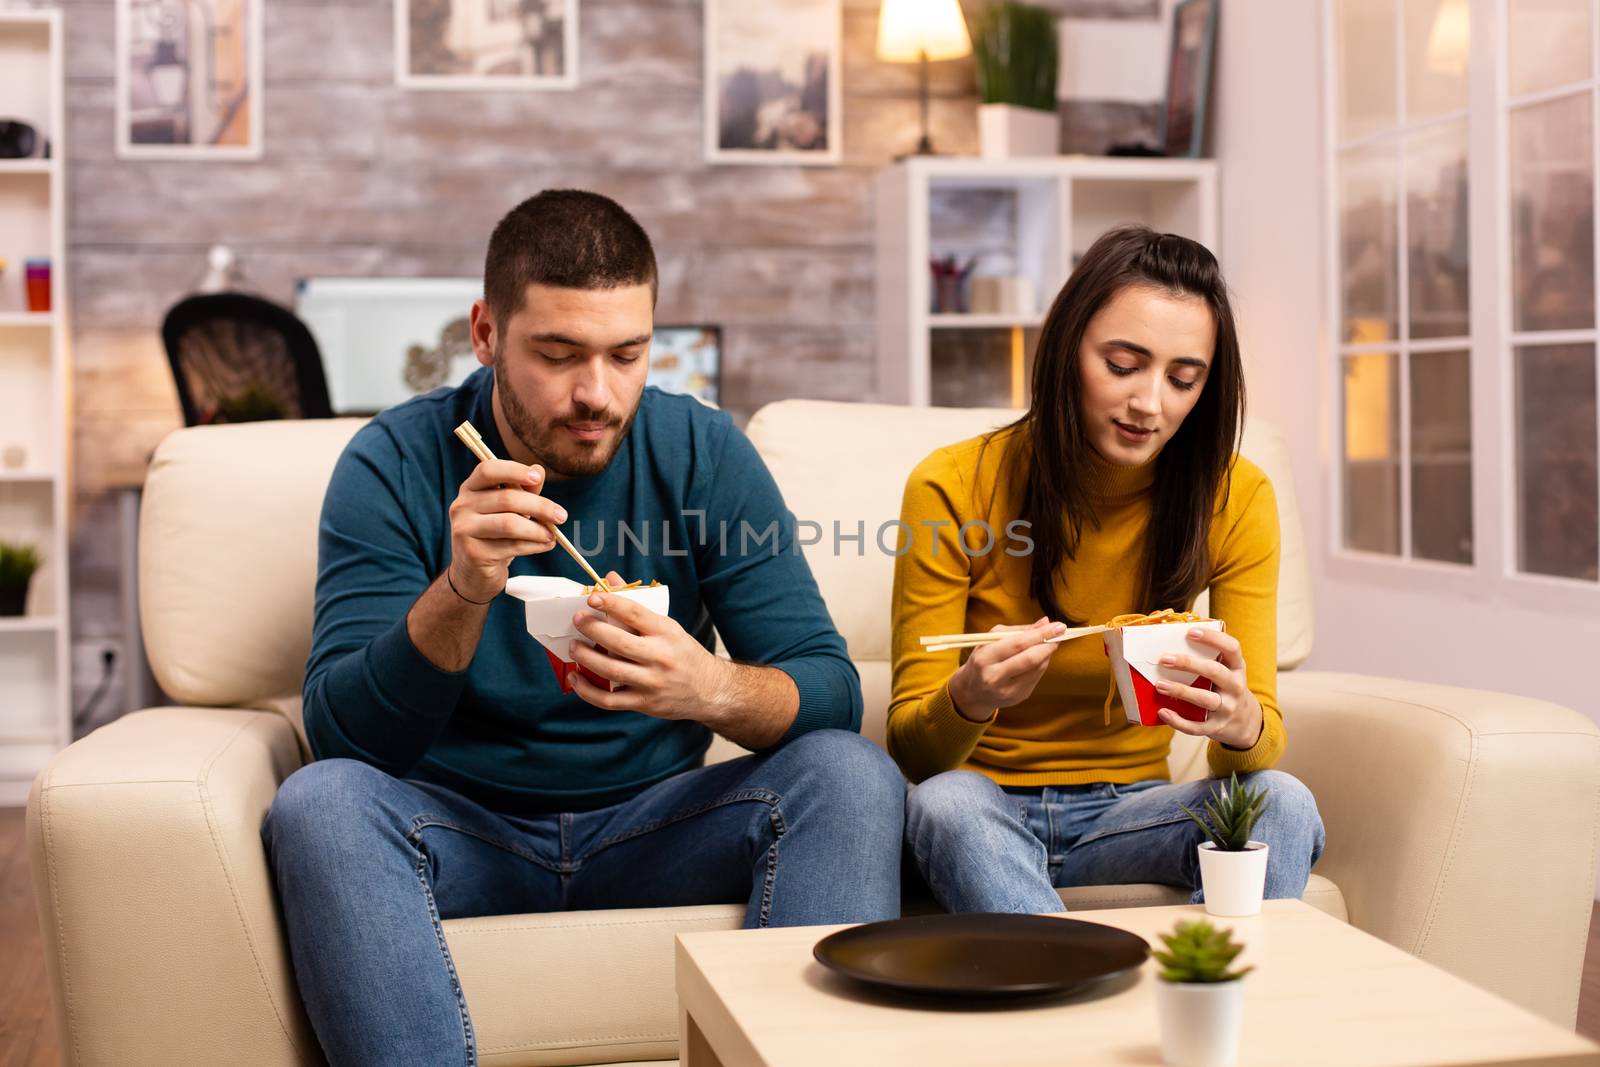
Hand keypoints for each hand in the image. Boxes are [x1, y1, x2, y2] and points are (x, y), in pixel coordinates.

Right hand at [446, 459, 567, 602]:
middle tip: (561, 516)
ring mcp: (464, 530)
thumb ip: (524, 490)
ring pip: (509, 524)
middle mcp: (461, 505)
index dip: (513, 471)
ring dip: (538, 530)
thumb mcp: (510, 509)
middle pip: (506, 499)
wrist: (475, 571)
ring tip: (552, 535)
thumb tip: (539, 469)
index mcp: (470, 488)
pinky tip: (546, 545)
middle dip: (540, 507)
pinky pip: (511, 546)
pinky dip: (534, 545)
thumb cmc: (495, 534)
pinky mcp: (472, 553)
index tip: (537, 479)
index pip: (488, 470)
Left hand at [569, 571, 734, 722]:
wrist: (710, 690)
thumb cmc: (684, 654)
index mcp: (667, 633)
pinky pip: (608, 700)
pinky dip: (587, 691)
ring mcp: (651, 682)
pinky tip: (576, 678)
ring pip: (610, 670)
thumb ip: (638, 606)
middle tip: (577, 620)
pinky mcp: (644, 703)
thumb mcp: (669, 627)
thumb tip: (611, 579)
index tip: (592, 598)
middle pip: (618, 642)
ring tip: (573, 647)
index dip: (611, 603)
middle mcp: (660, 656)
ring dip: (585, 657)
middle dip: (592, 629)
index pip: (635, 613)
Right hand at [946, 617, 1067, 721]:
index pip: (1017, 644)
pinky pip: (1037, 677)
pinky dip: (1042, 664)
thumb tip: (1045, 622)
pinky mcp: (1018, 697)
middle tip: (1060, 633)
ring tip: (1049, 642)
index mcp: (984, 658)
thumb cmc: (984, 659)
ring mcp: (1007, 690)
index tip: (1057, 625)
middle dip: (1048, 644)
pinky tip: (1041, 657)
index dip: (1040, 634)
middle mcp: (994, 677)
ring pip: (1037, 668)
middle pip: (1030, 659)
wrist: (972, 692)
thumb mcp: (991, 641)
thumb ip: (1018, 630)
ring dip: (1047, 653)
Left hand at [1153, 628, 1262, 748]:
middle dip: (1188, 663)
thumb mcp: (1227, 672)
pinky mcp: (1218, 727)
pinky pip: (1197, 726)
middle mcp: (1236, 687)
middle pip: (1214, 671)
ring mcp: (1228, 708)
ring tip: (1160, 685)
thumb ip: (1210, 659)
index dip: (1213, 638)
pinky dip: (1178, 721)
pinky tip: (1163, 712)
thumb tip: (1172, 644)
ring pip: (1204, 699)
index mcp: (1237, 668)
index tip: (1191, 632)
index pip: (1231, 648)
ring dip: (1180, 691)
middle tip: (1164, 659)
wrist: (1246, 723)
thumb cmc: (1226, 688)